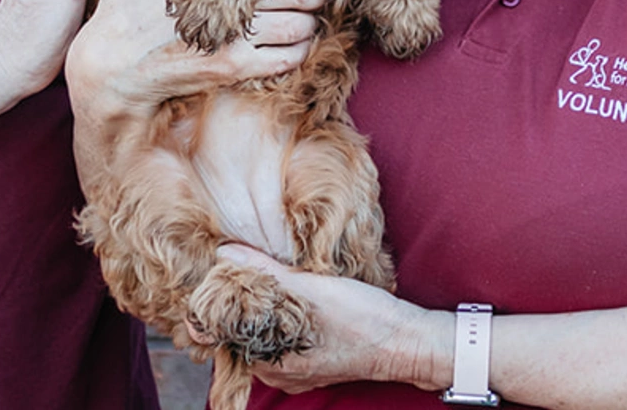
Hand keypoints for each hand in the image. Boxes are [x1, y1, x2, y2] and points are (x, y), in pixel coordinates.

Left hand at [214, 244, 451, 393]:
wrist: (405, 340)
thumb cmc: (361, 319)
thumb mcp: (310, 288)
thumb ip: (265, 271)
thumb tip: (226, 253)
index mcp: (269, 364)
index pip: (224, 335)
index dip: (221, 304)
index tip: (224, 278)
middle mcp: (278, 374)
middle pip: (243, 334)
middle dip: (243, 304)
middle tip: (246, 270)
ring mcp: (296, 371)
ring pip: (264, 335)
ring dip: (265, 309)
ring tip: (268, 278)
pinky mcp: (313, 362)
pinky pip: (285, 339)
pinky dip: (284, 317)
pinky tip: (292, 295)